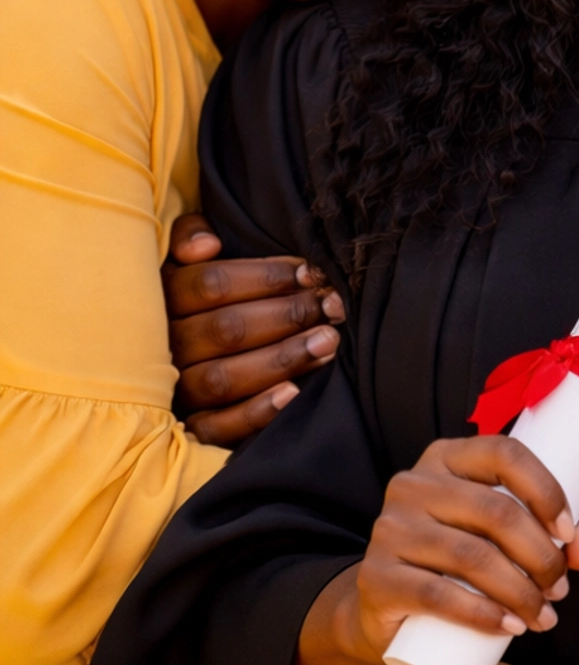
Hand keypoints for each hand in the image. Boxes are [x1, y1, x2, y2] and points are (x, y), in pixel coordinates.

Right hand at [164, 212, 344, 444]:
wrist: (173, 362)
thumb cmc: (198, 297)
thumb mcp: (183, 258)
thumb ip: (188, 236)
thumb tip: (209, 245)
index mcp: (161, 299)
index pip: (212, 285)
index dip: (266, 277)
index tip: (311, 273)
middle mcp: (164, 346)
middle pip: (225, 330)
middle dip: (286, 315)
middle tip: (332, 308)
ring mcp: (175, 390)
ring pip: (224, 377)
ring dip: (281, 359)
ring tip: (328, 342)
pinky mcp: (189, 429)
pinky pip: (218, 427)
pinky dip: (255, 412)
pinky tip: (294, 394)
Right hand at [283, 436, 578, 664]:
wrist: (387, 610)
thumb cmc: (457, 563)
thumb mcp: (501, 537)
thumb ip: (555, 536)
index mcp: (447, 458)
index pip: (505, 454)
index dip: (546, 490)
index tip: (569, 533)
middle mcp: (414, 484)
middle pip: (496, 512)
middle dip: (542, 556)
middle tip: (560, 589)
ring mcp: (390, 529)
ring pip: (471, 556)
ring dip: (520, 591)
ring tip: (543, 616)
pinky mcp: (376, 577)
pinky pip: (436, 594)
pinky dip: (482, 614)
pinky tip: (509, 627)